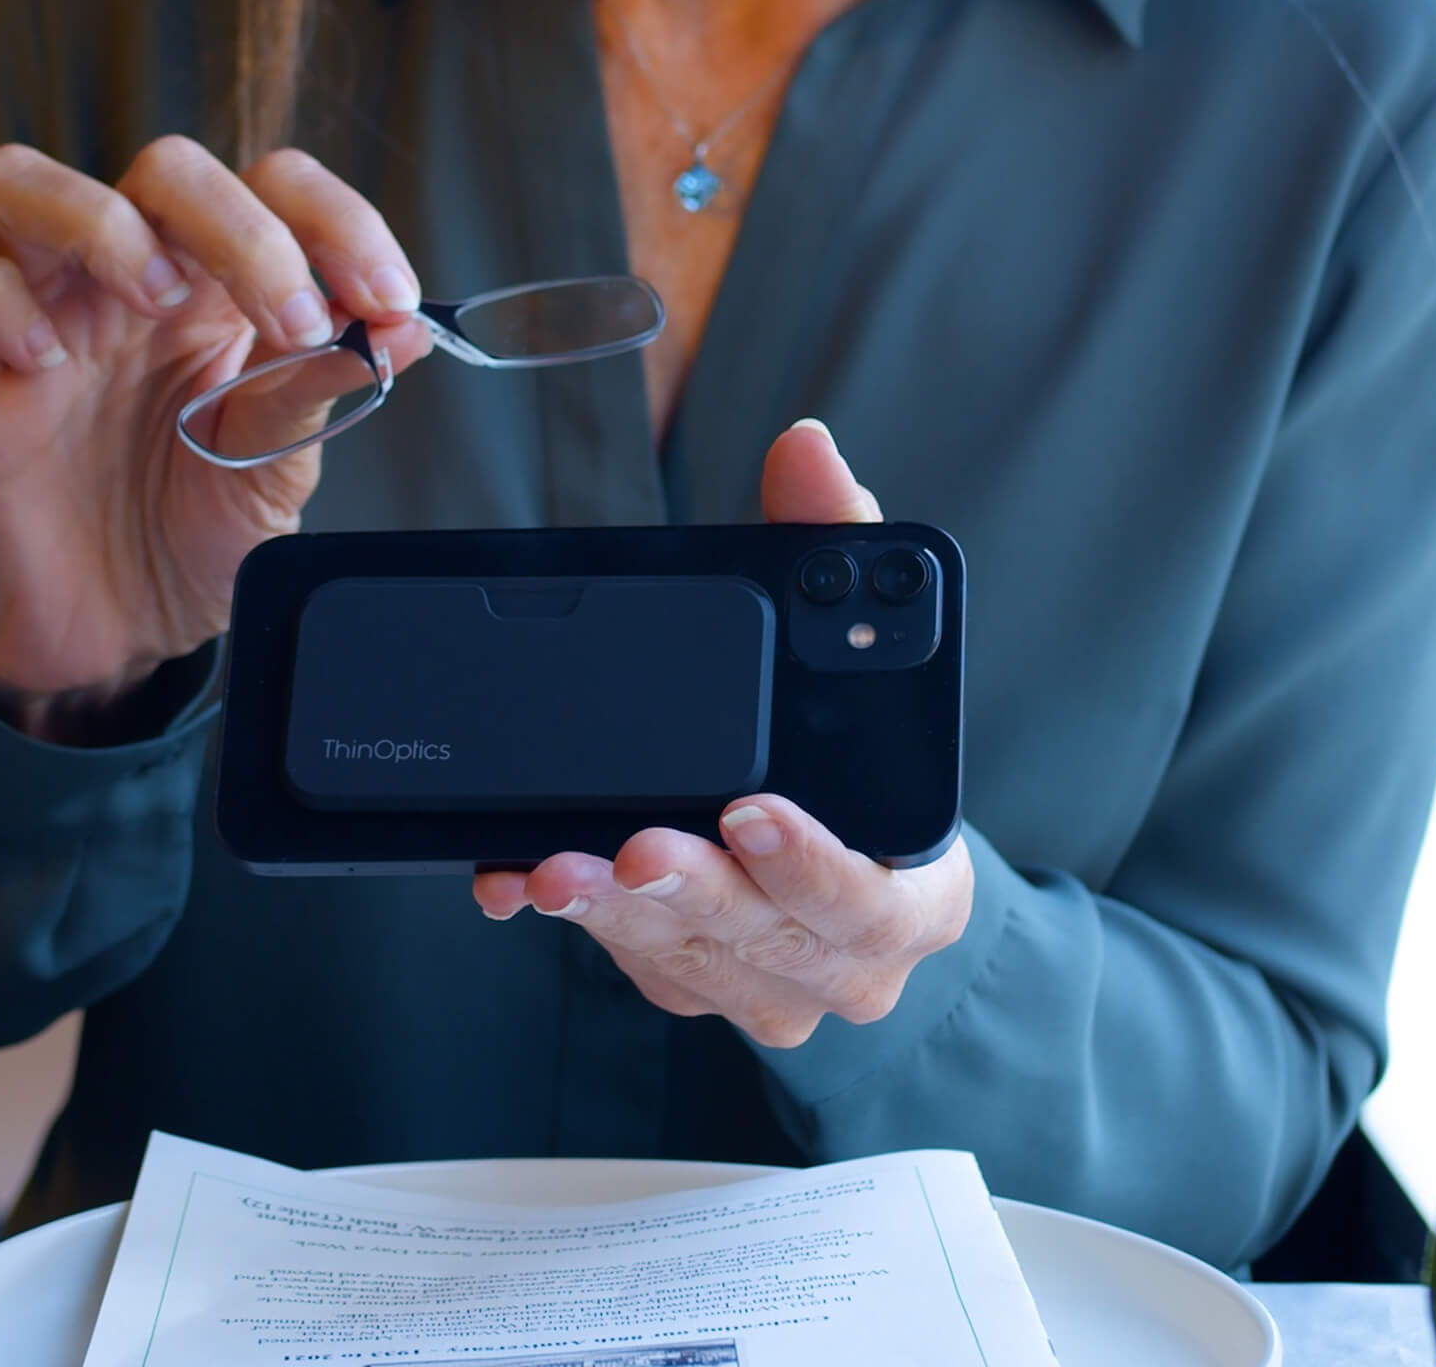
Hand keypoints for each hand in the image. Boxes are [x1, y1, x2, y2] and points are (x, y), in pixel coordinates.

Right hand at [0, 139, 433, 699]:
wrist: (117, 635)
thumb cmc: (193, 535)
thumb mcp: (276, 467)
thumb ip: (322, 385)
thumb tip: (404, 329)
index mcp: (221, 286)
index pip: (274, 185)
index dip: (336, 221)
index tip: (386, 298)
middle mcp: (130, 278)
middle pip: (166, 168)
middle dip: (242, 228)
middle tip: (293, 321)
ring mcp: (40, 309)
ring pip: (24, 181)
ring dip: (103, 226)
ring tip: (154, 304)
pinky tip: (43, 367)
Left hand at [471, 420, 974, 1045]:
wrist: (862, 857)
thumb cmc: (865, 748)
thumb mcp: (858, 633)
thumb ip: (836, 543)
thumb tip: (807, 448)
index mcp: (915, 896)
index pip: (869, 895)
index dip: (808, 863)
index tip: (747, 810)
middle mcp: (847, 963)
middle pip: (764, 938)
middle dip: (689, 890)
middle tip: (628, 845)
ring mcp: (765, 986)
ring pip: (689, 959)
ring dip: (615, 914)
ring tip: (551, 865)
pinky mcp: (694, 983)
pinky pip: (633, 961)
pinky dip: (577, 922)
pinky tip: (521, 878)